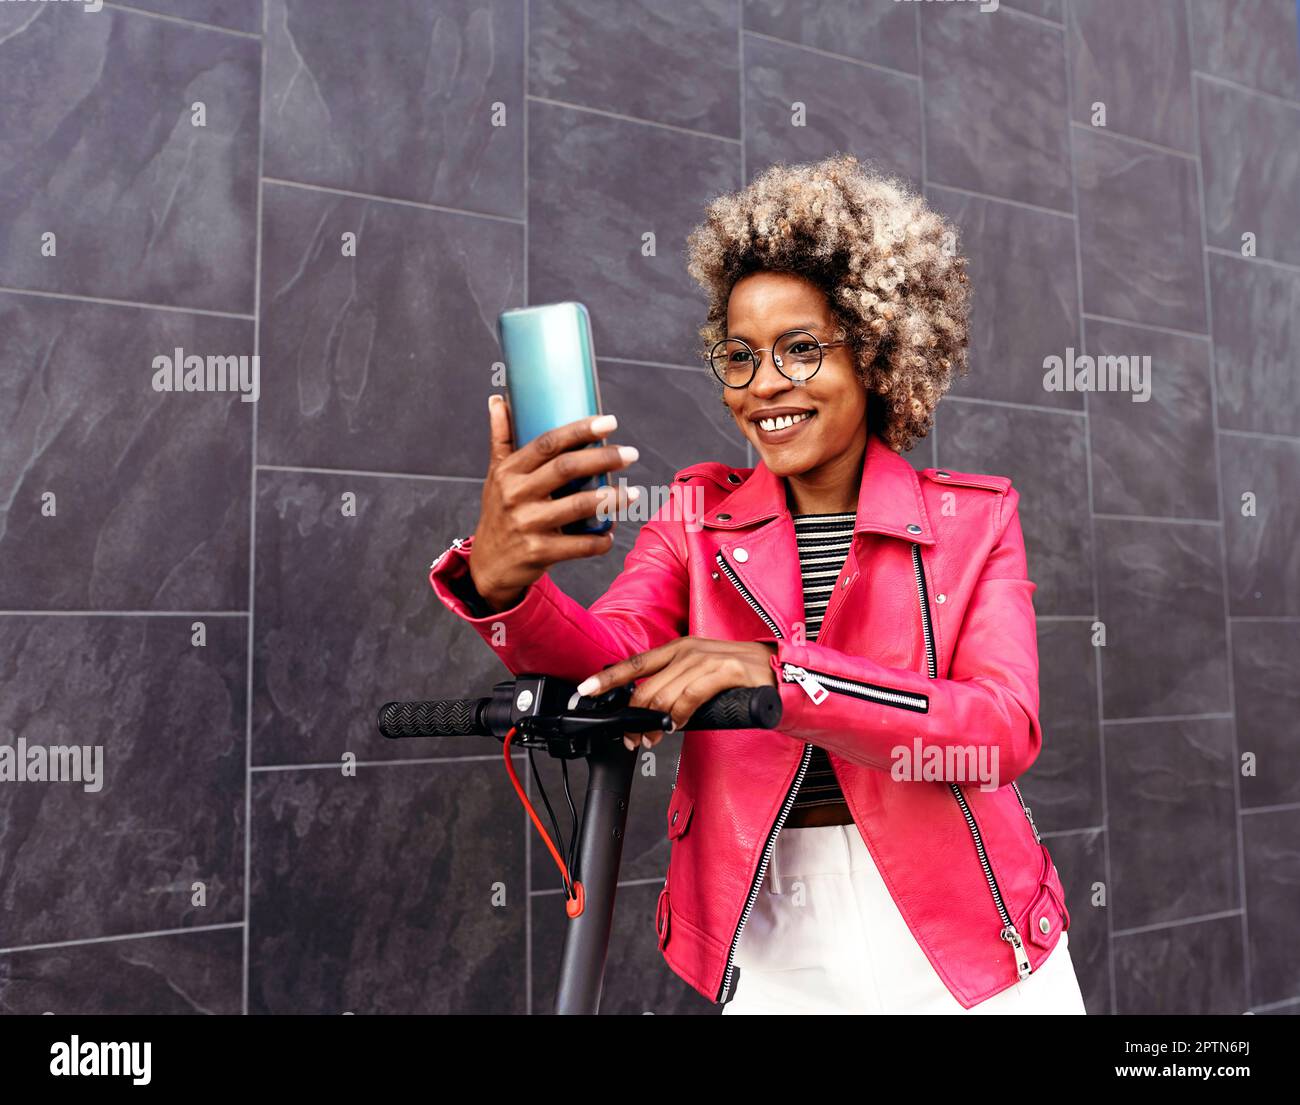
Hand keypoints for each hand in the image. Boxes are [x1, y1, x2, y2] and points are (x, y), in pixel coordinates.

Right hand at [468, 394, 641, 610]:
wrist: (488, 566)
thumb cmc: (499, 512)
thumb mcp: (495, 475)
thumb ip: (501, 438)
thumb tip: (497, 399)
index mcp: (508, 471)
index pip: (548, 443)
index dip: (580, 430)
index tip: (609, 422)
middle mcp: (515, 494)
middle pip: (566, 469)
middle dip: (603, 458)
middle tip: (631, 453)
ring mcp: (527, 525)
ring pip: (578, 506)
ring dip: (611, 498)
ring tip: (633, 492)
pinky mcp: (538, 552)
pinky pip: (579, 545)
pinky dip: (600, 539)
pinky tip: (611, 533)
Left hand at [574, 638, 778, 751]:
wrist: (780, 673)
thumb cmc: (739, 678)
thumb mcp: (699, 677)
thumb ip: (672, 688)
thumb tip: (645, 712)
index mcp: (679, 649)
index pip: (634, 663)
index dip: (607, 678)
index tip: (585, 691)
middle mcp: (689, 650)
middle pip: (645, 686)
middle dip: (633, 717)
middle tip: (633, 738)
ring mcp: (707, 658)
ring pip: (663, 695)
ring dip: (653, 722)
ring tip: (653, 737)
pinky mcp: (726, 671)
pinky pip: (690, 697)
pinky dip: (679, 714)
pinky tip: (677, 724)